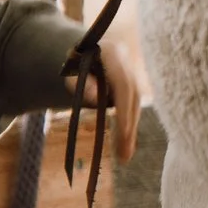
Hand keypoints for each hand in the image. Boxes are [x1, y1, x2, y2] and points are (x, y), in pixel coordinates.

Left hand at [68, 24, 145, 164]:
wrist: (82, 51)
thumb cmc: (73, 63)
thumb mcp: (71, 72)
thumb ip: (82, 84)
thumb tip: (96, 99)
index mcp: (114, 54)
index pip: (123, 84)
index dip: (125, 108)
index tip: (124, 132)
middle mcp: (128, 62)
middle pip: (133, 96)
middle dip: (130, 126)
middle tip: (124, 155)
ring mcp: (132, 72)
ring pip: (136, 102)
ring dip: (131, 129)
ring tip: (124, 156)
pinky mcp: (132, 83)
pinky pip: (133, 105)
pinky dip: (129, 124)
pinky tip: (125, 144)